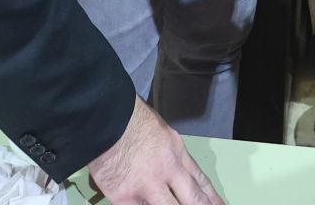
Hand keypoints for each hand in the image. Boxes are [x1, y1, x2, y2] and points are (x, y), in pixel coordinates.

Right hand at [87, 98, 223, 204]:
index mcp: (176, 152)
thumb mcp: (161, 131)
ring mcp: (146, 186)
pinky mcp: (124, 198)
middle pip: (192, 200)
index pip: (200, 181)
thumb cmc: (129, 119)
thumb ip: (170, 154)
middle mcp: (167, 170)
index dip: (212, 198)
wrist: (103, 118)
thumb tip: (176, 174)